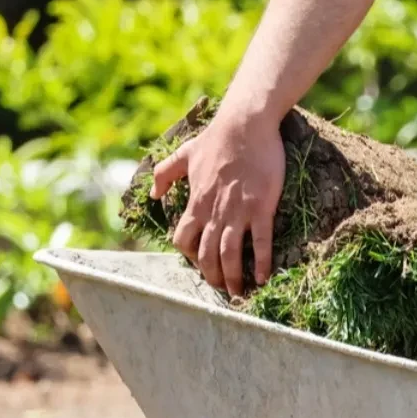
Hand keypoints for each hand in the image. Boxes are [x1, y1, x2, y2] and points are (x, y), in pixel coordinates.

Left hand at [150, 108, 284, 295]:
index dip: (189, 257)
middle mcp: (214, 212)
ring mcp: (238, 212)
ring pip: (230, 254)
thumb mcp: (183, 153)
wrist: (245, 124)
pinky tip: (264, 277)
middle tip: (221, 289)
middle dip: (212, 276)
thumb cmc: (217, 137)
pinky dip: (261, 262)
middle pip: (206, 255)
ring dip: (233, 277)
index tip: (200, 264)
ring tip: (239, 293)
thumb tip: (152, 194)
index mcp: (196, 202)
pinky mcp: (260, 208)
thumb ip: (164, 174)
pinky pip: (260, 242)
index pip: (184, 240)